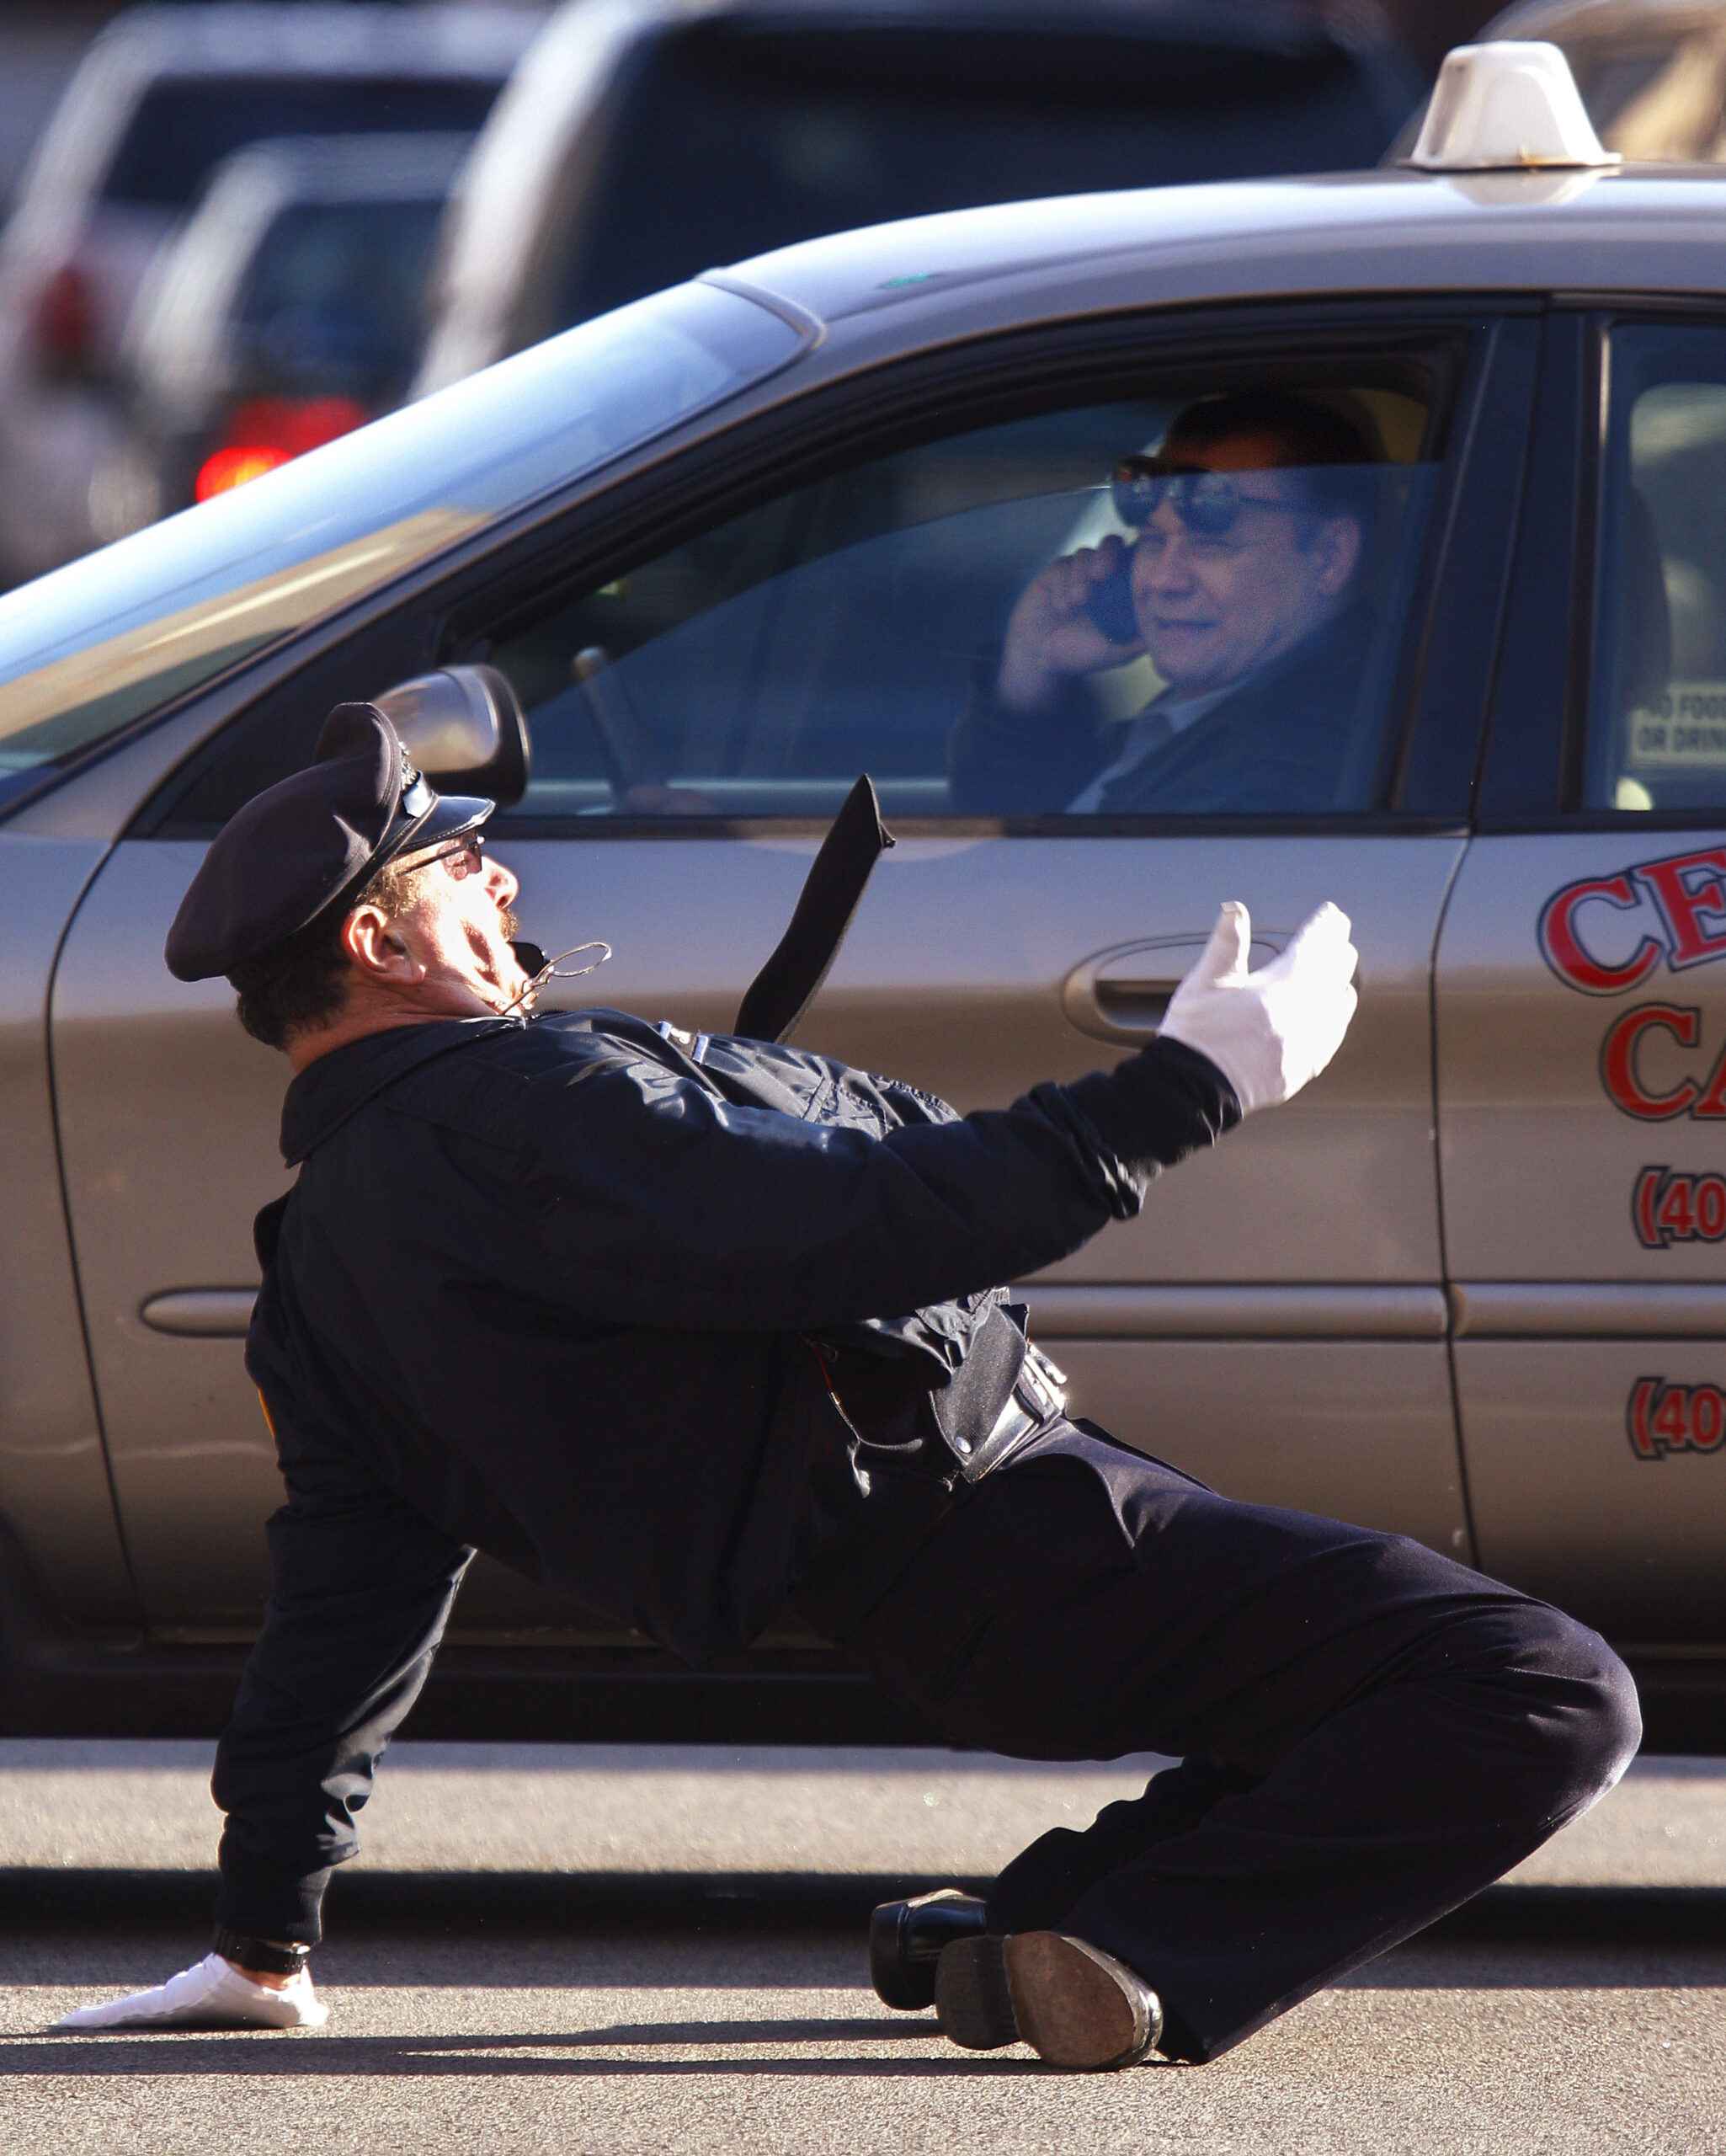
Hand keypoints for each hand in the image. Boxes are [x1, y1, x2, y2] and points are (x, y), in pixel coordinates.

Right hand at [995, 537, 1143, 710]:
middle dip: (1107, 555)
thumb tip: (1166, 623)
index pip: (1135, 557)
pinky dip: (1063, 583)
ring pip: (1084, 554)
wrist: (1041, 659)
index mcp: (1121, 587)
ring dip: (1081, 575)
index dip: (1138, 553)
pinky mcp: (1054, 574)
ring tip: (1076, 602)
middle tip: (1100, 575)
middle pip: (1112, 543)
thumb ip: (1141, 636)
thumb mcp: (1119, 651)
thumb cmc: (1082, 653)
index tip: (1136, 568)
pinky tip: (1062, 606)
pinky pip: (1062, 565)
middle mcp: (1101, 574)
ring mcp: (1076, 572)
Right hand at [1157, 901, 1357, 1115]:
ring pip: (1335, 1005)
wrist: (1192, 1089)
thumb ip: (1226, 944)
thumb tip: (1234, 909)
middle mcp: (1299, 1016)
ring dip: (1340, 981)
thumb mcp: (1204, 982)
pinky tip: (1338, 1011)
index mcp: (1276, 988)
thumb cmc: (1195, 1034)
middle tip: (1340, 933)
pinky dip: (1338, 1018)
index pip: (1311, 948)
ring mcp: (1304, 1045)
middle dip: (1335, 950)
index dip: (1323, 927)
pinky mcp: (1301, 1069)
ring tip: (1344, 966)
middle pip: (1329, 974)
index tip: (1332, 913)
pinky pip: (1331, 1038)